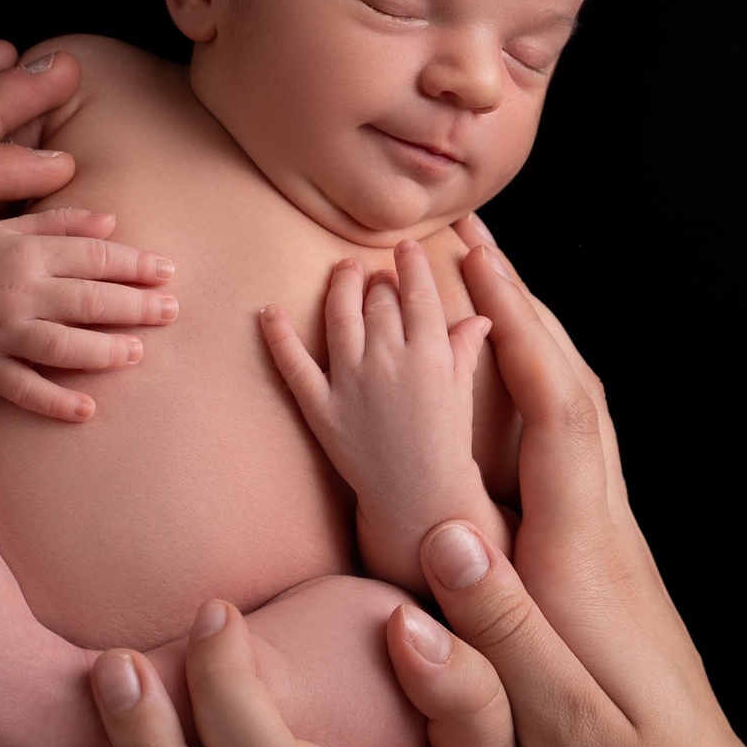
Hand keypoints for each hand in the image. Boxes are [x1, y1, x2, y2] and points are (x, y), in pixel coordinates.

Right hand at [0, 208, 178, 421]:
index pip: (93, 255)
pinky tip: (88, 410)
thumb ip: (57, 223)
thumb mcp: (1, 227)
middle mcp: (15, 290)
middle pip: (90, 300)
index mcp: (23, 249)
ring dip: (106, 350)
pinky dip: (56, 401)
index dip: (135, 262)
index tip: (168, 270)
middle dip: (137, 305)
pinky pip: (22, 390)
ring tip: (138, 353)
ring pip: (64, 345)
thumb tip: (112, 220)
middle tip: (173, 311)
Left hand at [260, 238, 504, 586]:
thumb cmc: (447, 445)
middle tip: (375, 271)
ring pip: (341, 316)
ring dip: (339, 286)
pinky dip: (277, 335)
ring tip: (342, 271)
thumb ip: (465, 349)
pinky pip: (294, 364)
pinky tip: (268, 311)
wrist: (419, 498)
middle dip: (378, 279)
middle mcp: (390, 361)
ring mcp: (352, 382)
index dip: (410, 264)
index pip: (418, 292)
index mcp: (431, 354)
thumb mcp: (462, 393)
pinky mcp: (322, 408)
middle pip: (379, 300)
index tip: (405, 247)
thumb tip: (479, 315)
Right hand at [422, 240, 746, 746]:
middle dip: (521, 308)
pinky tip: (503, 413)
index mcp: (586, 560)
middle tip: (469, 240)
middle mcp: (604, 541)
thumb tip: (440, 535)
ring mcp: (609, 561)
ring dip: (533, 347)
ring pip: (575, 423)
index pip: (555, 412)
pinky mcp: (603, 589)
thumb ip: (497, 630)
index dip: (512, 326)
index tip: (468, 257)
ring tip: (482, 295)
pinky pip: (564, 467)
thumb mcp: (555, 726)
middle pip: (572, 393)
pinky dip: (532, 408)